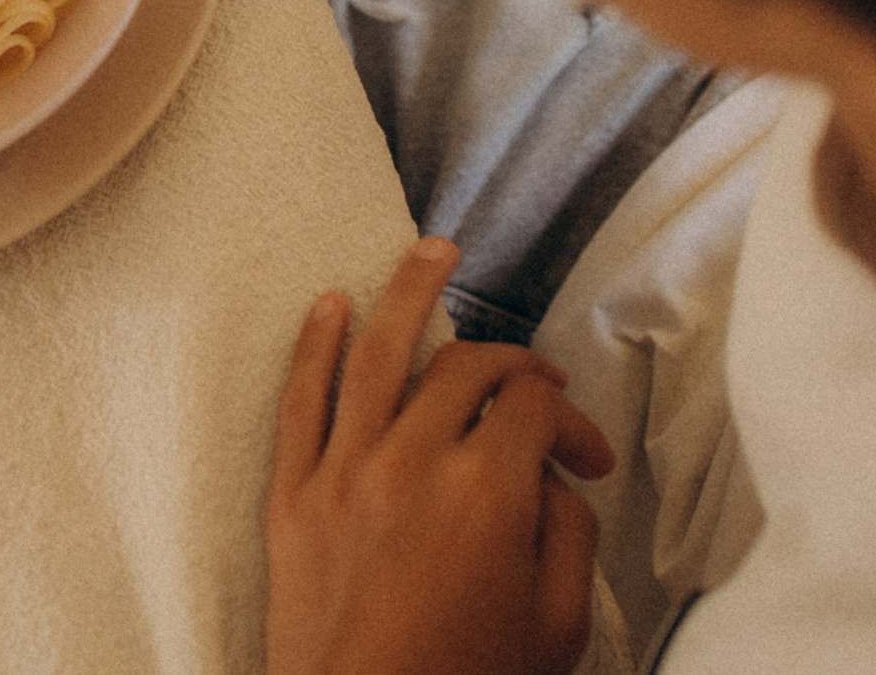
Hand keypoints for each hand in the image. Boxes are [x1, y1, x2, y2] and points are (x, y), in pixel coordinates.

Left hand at [265, 238, 615, 674]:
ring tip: (429, 250)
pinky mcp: (291, 495)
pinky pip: (299, 399)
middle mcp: (412, 464)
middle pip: (465, 370)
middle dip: (510, 361)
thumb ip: (565, 536)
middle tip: (531, 375)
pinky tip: (328, 303)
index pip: (533, 406)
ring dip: (405, 291)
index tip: (584, 454)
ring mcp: (343, 472)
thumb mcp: (555, 625)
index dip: (570, 418)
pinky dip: (312, 343)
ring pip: (374, 353)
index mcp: (487, 494)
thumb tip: (553, 480)